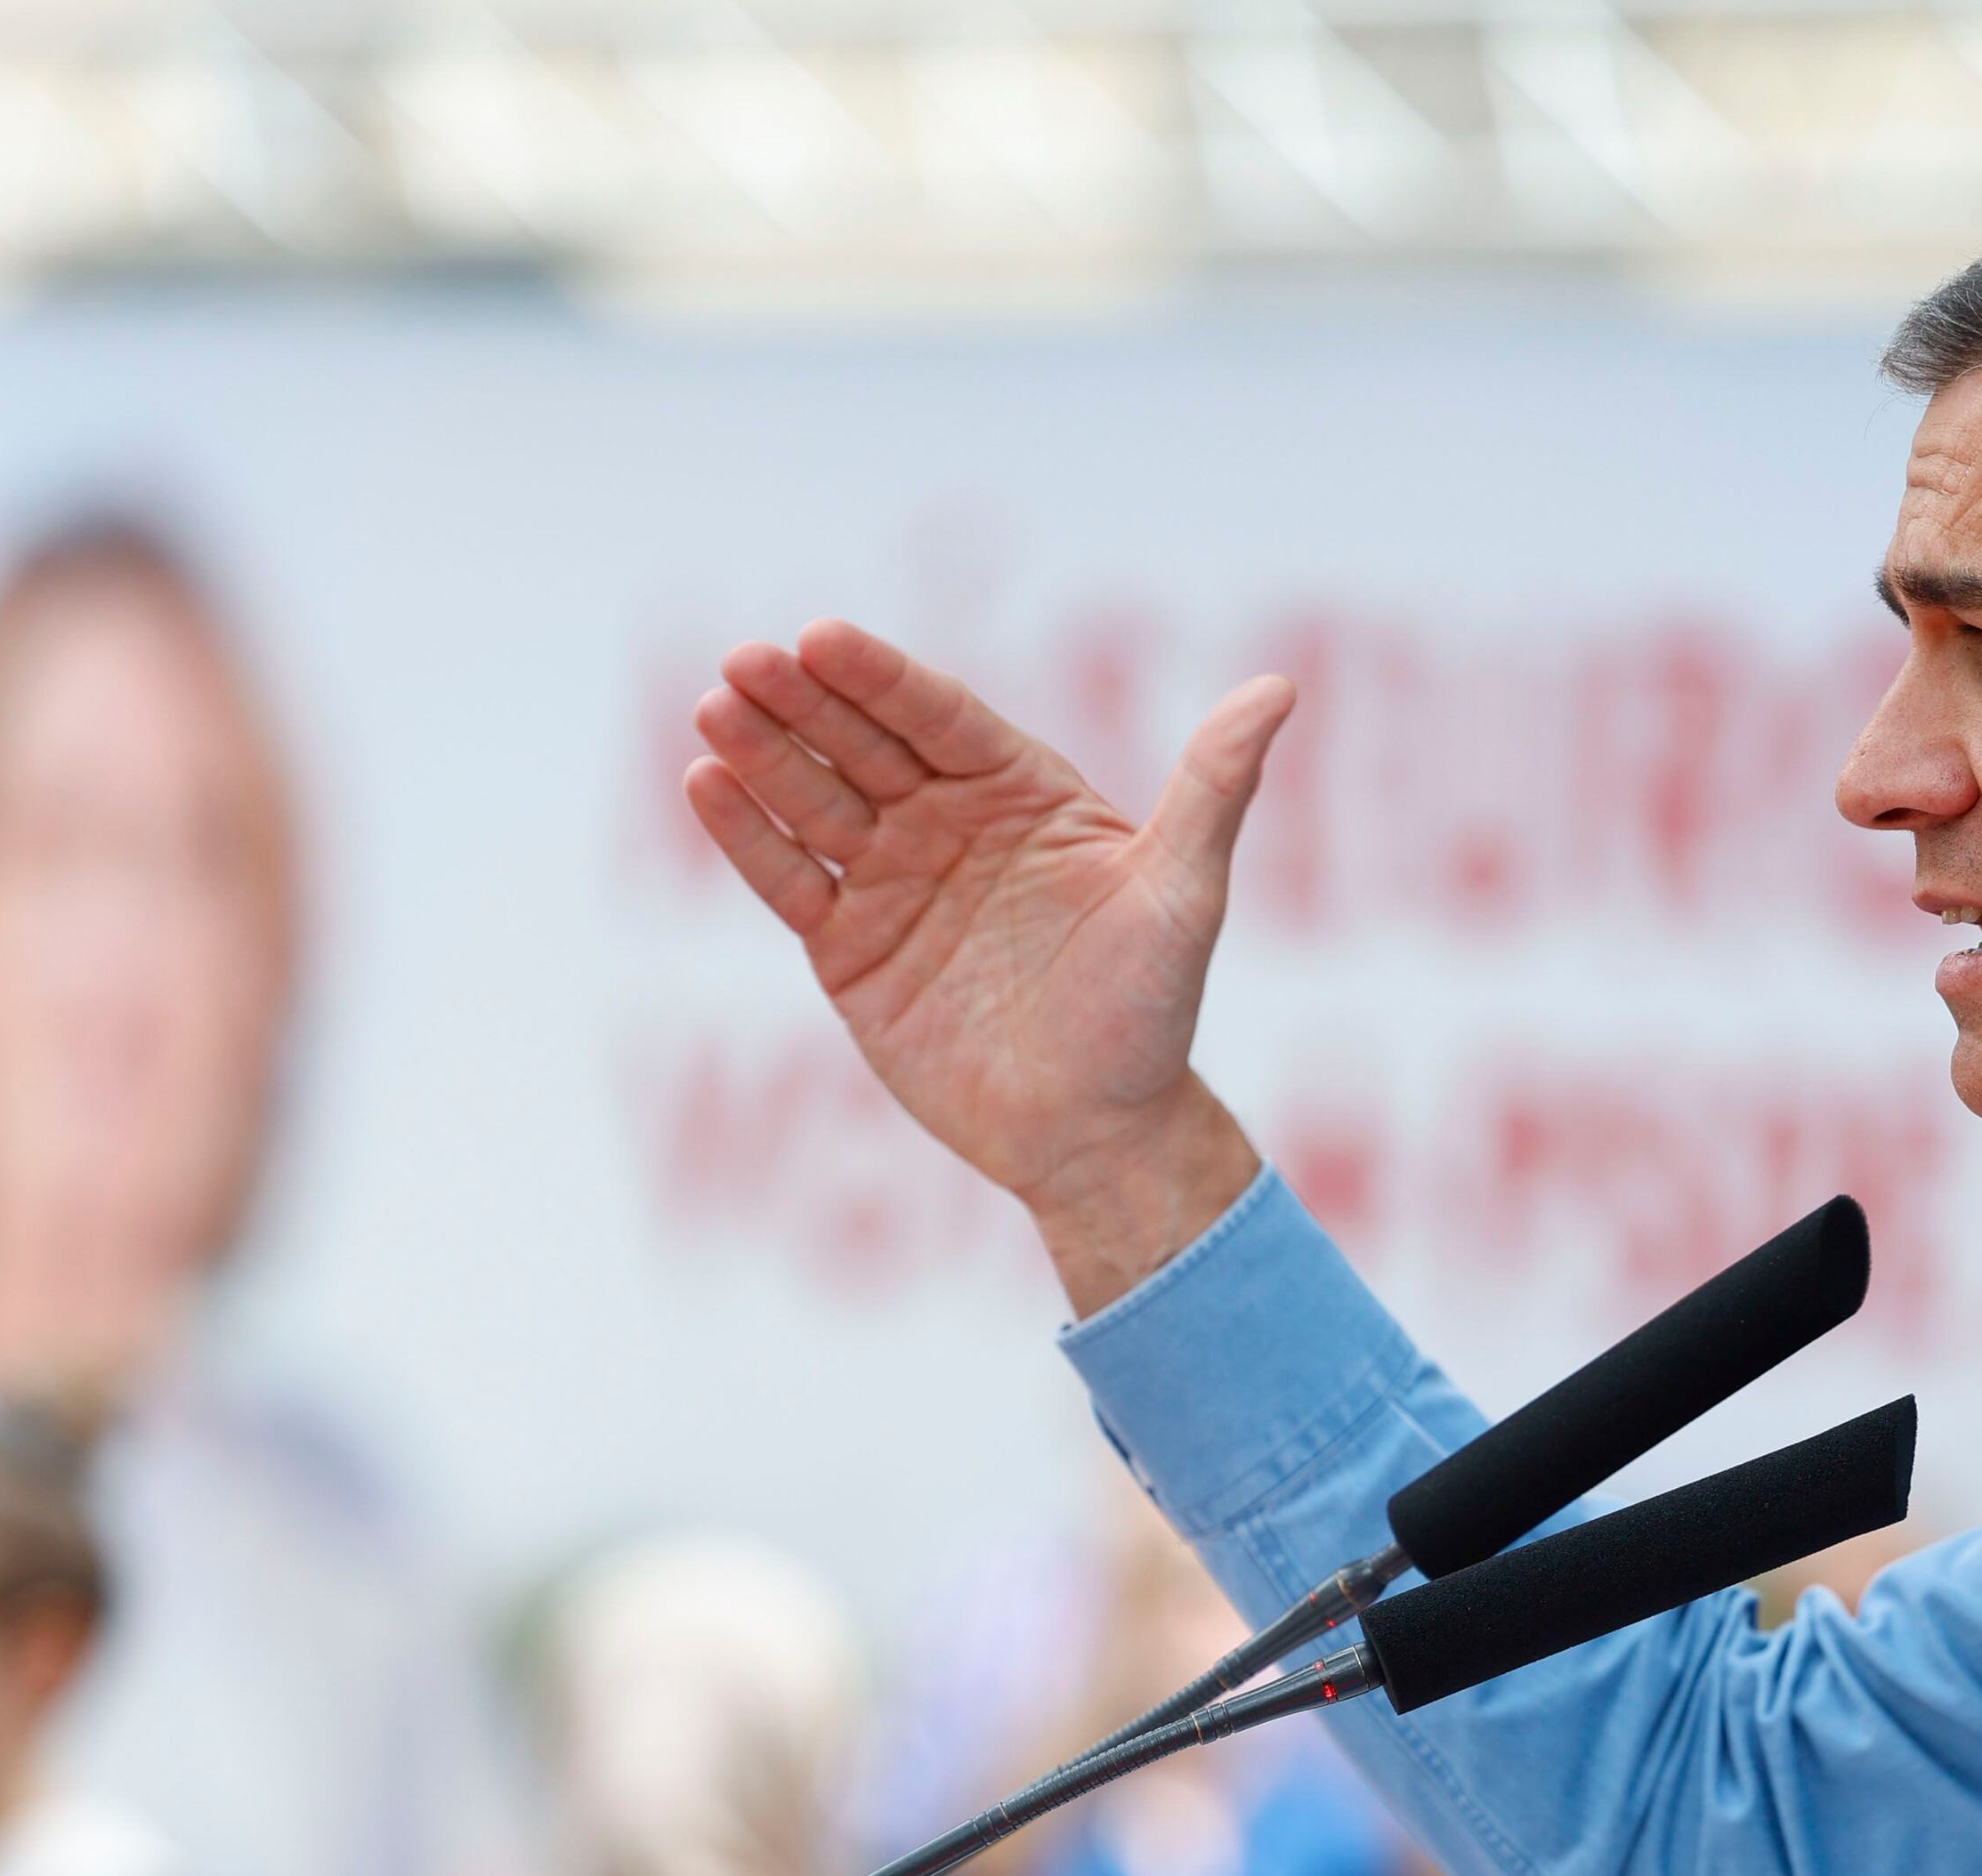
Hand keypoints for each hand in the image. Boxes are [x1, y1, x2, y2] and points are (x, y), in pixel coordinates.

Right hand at [685, 622, 1290, 1314]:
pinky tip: (702, 784)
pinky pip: (790, 880)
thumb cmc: (1151, 1012)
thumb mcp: (1186, 896)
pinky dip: (746, 837)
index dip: (880, 678)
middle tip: (743, 662)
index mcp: (1022, 793)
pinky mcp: (848, 949)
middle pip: (862, 745)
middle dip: (801, 703)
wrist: (1098, 1134)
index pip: (939, 715)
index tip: (822, 637)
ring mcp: (892, 882)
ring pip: (815, 802)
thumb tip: (1280, 689)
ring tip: (714, 709)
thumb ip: (1214, 788)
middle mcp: (949, 824)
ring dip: (761, 755)